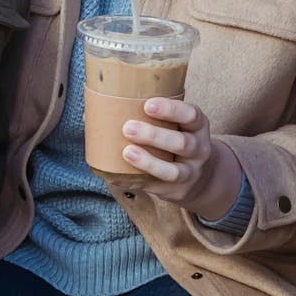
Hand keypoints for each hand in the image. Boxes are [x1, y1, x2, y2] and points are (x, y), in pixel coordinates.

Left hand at [108, 97, 242, 217]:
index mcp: (196, 126)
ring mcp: (190, 173)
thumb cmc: (175, 138)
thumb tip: (96, 106)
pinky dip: (133, 183)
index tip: (148, 104)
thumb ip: (147, 114)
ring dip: (148, 162)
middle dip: (154, 136)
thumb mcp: (175, 124)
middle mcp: (198, 149)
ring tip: (126, 152)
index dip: (171, 109)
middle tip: (128, 128)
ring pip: (173, 171)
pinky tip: (116, 177)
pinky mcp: (177, 191)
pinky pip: (155, 189)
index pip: (191, 115)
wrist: (200, 177)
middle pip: (182, 143)